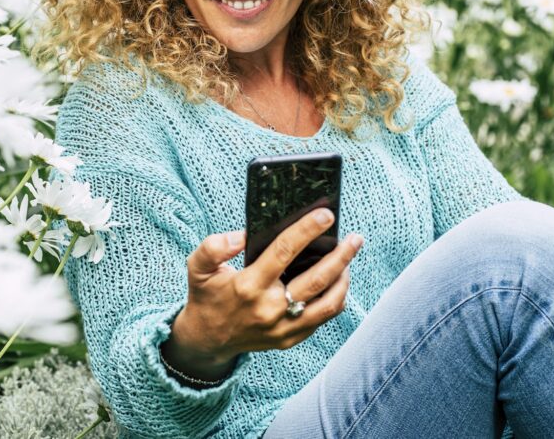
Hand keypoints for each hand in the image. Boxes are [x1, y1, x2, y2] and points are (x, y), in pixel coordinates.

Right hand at [169, 207, 363, 366]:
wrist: (207, 340)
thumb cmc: (207, 296)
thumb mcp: (198, 267)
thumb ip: (214, 246)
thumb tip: (243, 235)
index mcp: (248, 286)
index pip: (284, 251)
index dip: (307, 230)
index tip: (326, 214)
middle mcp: (269, 309)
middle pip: (317, 279)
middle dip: (341, 256)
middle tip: (355, 238)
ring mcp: (283, 328)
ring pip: (328, 304)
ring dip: (344, 279)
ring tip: (349, 258)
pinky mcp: (290, 339)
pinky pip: (322, 319)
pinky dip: (336, 298)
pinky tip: (338, 281)